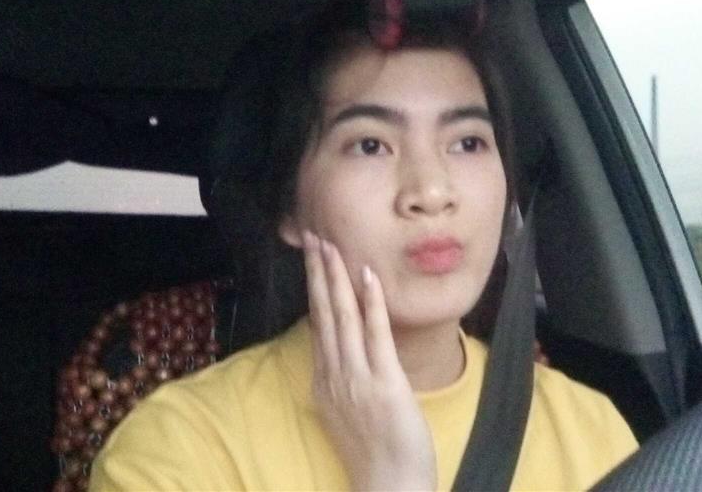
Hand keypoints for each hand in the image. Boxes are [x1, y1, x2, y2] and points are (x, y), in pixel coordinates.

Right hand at [302, 231, 436, 490]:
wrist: (388, 487)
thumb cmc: (373, 453)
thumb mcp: (346, 412)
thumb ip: (340, 379)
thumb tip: (340, 350)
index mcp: (325, 379)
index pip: (318, 323)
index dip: (314, 287)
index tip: (313, 258)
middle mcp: (334, 374)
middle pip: (323, 312)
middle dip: (319, 272)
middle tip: (313, 236)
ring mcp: (357, 377)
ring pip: (343, 317)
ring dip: (337, 278)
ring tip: (332, 245)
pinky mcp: (385, 382)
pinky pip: (376, 335)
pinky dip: (371, 303)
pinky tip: (367, 276)